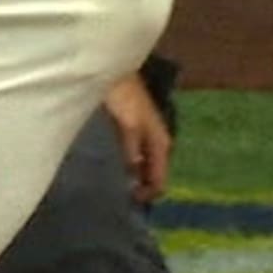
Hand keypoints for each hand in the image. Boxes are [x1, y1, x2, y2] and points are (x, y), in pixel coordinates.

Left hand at [103, 71, 173, 204]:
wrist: (112, 70)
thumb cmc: (123, 94)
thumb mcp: (128, 124)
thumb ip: (132, 148)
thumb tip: (134, 173)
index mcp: (160, 142)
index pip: (160, 178)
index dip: (148, 193)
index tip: (131, 203)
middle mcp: (156, 141)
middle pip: (154, 173)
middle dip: (143, 188)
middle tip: (123, 200)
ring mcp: (144, 136)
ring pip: (144, 165)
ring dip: (135, 178)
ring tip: (119, 189)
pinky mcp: (131, 130)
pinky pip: (134, 156)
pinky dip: (128, 166)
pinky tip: (116, 169)